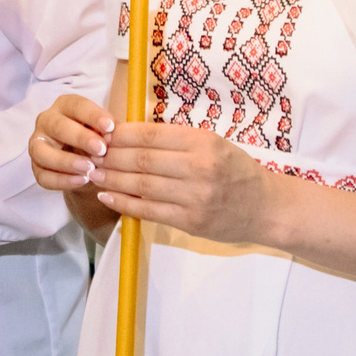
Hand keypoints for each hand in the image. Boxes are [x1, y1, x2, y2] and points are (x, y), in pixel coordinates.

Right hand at [31, 93, 112, 192]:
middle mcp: (46, 121)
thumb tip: (115, 134)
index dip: (93, 115)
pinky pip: (43, 176)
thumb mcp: (105, 132)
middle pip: (58, 126)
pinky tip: (82, 180)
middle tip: (101, 149)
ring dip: (66, 161)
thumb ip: (109, 131)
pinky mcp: (36, 168)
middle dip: (80, 138)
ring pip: (42, 152)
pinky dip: (62, 180)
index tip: (110, 126)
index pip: (76, 105)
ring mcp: (37, 145)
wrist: (90, 165)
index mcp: (65, 106)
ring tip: (89, 169)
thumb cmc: (98, 140)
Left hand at [85, 120, 274, 247]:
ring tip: (92, 174)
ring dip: (112, 180)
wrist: (267, 207)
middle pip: (142, 160)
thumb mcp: (213, 144)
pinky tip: (107, 196)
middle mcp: (199, 168)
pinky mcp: (191, 222)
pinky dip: (125, 204)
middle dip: (110, 157)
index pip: (151, 135)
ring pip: (142, 186)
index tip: (100, 133)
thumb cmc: (237, 171)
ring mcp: (195, 197)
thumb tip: (131, 135)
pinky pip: (150, 211)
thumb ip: (177, 140)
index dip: (121, 134)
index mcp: (204, 142)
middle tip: (87, 154)